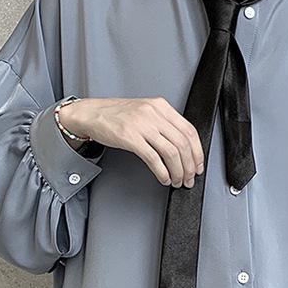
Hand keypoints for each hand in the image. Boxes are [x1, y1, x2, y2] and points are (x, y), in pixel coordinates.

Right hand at [58, 97, 203, 187]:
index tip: (198, 165)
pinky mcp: (130, 138)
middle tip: (189, 178)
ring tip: (177, 181)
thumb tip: (182, 147)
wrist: (90, 113)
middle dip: (189, 166)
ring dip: (178, 171)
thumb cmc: (116, 115)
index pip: (189, 130)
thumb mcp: (145, 112)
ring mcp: (142, 125)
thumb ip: (163, 124)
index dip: (197, 152)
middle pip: (182, 143)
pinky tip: (164, 178)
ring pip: (171, 152)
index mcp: (161, 106)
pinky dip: (162, 172)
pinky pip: (153, 158)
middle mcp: (153, 113)